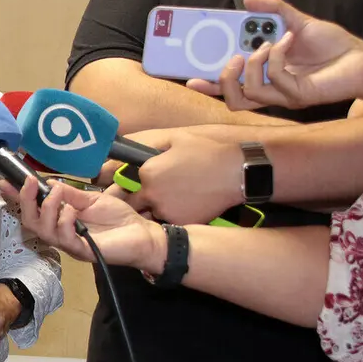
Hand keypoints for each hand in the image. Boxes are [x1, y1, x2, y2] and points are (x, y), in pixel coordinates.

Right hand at [0, 176, 164, 272]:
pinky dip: (65, 221)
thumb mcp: (91, 199)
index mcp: (60, 220)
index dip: (17, 197)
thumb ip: (70, 193)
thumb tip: (48, 183)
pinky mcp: (83, 251)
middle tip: (30, 183)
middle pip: (31, 222)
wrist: (143, 234)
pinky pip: (65, 239)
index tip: (4, 182)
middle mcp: (61, 233)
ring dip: (47, 209)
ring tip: (56, 195)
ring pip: (44, 231)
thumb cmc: (119, 219)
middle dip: (25, 201)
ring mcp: (70, 244)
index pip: (33, 209)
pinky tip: (72, 212)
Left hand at [99, 128, 242, 225]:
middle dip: (141, 197)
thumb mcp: (174, 139)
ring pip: (152, 212)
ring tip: (178, 196)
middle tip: (161, 191)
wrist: (236, 173)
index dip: (137, 179)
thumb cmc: (206, 152)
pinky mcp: (181, 222)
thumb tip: (126, 150)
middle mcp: (151, 194)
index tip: (146, 178)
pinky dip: (173, 215)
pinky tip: (187, 204)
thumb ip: (147, 146)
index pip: (127, 180)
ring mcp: (166, 211)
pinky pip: (168, 221)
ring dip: (158, 207)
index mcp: (147, 172)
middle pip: (135, 201)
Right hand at [187, 0, 362, 110]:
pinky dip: (277, 55)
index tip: (190, 76)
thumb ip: (273, 11)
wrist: (362, 57)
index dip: (208, 85)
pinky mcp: (298, 96)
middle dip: (223, 79)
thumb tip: (248, 0)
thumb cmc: (332, 45)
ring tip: (263, 45)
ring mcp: (284, 95)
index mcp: (266, 76)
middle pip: (233, 100)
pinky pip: (276, 79)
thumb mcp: (297, 21)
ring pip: (249, 94)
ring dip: (252, 65)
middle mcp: (272, 90)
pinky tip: (288, 40)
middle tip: (231, 57)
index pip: (230, 87)